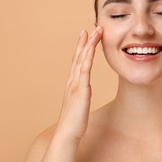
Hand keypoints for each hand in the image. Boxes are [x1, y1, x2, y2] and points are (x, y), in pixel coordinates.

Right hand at [55, 26, 102, 140]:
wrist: (68, 133)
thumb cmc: (74, 122)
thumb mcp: (79, 104)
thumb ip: (81, 95)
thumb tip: (84, 91)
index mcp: (73, 84)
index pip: (77, 62)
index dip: (81, 49)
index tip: (85, 37)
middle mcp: (72, 81)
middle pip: (78, 57)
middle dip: (84, 42)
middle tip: (88, 29)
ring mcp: (75, 85)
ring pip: (82, 60)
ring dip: (88, 45)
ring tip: (94, 33)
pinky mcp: (81, 90)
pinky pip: (85, 71)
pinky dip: (88, 58)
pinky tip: (92, 49)